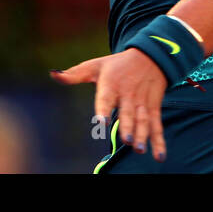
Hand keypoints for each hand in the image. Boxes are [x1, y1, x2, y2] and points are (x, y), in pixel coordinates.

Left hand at [50, 50, 167, 160]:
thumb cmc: (117, 64)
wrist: (150, 55)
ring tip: (140, 149)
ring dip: (143, 134)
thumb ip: (74, 74)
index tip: (102, 122)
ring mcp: (142, 102)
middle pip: (127, 112)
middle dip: (128, 126)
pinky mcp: (153, 107)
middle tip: (127, 140)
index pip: (106, 99)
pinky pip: (156, 125)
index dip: (104, 110)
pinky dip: (159, 141)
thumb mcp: (95, 66)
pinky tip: (159, 156)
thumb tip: (52, 74)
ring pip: (142, 120)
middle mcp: (127, 94)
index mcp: (111, 85)